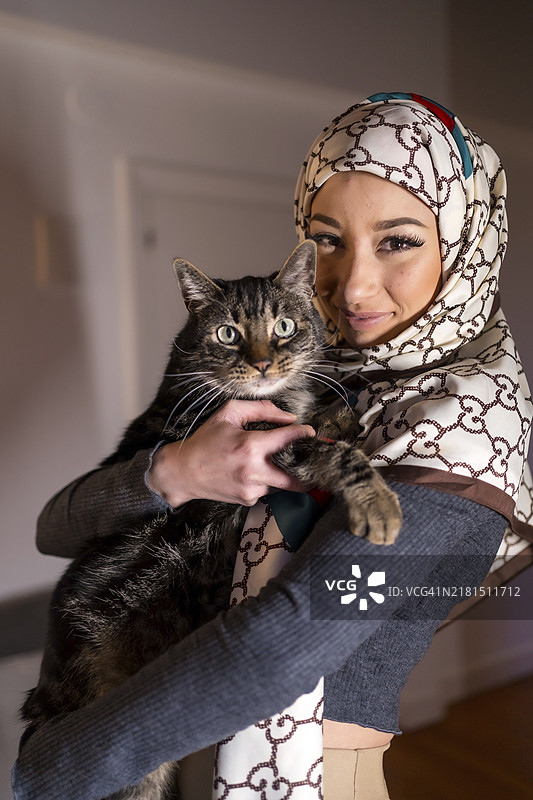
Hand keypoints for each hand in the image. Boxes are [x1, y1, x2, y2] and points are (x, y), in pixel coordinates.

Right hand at [147, 399, 314, 507]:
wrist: (183, 472)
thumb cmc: (205, 441)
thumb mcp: (228, 415)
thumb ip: (260, 409)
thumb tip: (288, 417)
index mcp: (251, 446)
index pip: (290, 439)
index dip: (305, 434)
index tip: (312, 433)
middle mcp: (254, 471)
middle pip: (297, 476)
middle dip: (308, 469)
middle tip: (312, 459)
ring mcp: (252, 489)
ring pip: (282, 483)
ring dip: (283, 473)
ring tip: (273, 461)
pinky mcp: (248, 499)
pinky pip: (267, 489)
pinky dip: (266, 480)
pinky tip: (251, 472)